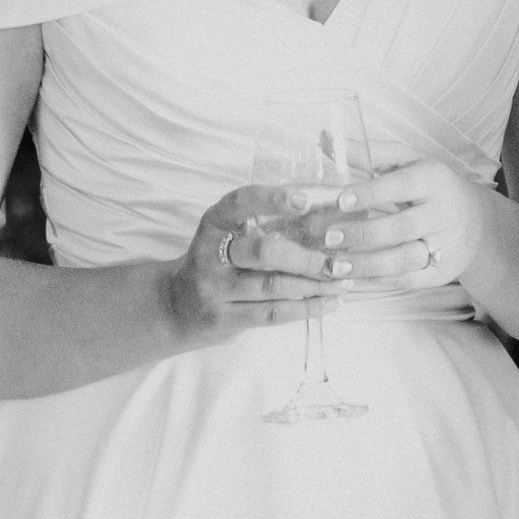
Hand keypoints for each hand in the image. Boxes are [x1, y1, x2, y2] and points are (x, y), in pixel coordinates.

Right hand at [165, 186, 349, 342]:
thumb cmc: (216, 263)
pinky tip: (330, 303)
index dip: (272, 199)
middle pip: (264, 252)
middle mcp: (210, 255)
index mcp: (214, 224)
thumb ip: (262, 222)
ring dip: (315, 285)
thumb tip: (324, 211)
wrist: (174, 307)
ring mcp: (215, 290)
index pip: (241, 202)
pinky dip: (306, 309)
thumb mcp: (227, 235)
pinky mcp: (224, 319)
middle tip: (339, 260)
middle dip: (307, 258)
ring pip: (274, 287)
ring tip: (343, 281)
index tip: (305, 200)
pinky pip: (272, 313)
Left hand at [320, 158, 490, 290]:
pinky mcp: (441, 273)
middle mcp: (442, 213)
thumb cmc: (431, 187)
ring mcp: (444, 246)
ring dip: (366, 265)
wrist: (478, 223)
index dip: (371, 193)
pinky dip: (376, 283)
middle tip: (328, 237)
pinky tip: (352, 280)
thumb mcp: (409, 162)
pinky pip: (406, 281)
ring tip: (335, 266)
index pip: (402, 185)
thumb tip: (324, 139)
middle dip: (363, 233)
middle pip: (401, 227)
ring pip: (404, 259)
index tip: (340, 199)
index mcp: (433, 179)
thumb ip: (369, 153)